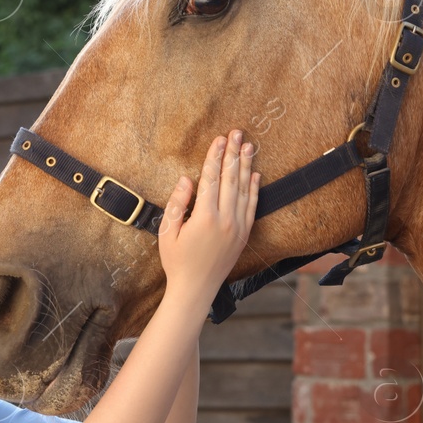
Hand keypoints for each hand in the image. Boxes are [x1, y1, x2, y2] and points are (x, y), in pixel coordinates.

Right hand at [158, 129, 258, 304]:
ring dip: (246, 166)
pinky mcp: (244, 235)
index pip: (210, 179)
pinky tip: (255, 173)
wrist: (196, 289)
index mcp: (204, 218)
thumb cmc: (177, 262)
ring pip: (243, 189)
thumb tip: (186, 180)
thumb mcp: (167, 232)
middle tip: (236, 133)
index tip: (218, 139)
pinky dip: (254, 189)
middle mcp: (225, 220)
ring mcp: (237, 227)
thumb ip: (177, 204)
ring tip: (248, 146)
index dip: (214, 157)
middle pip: (229, 179)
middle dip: (232, 153)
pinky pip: (252, 207)